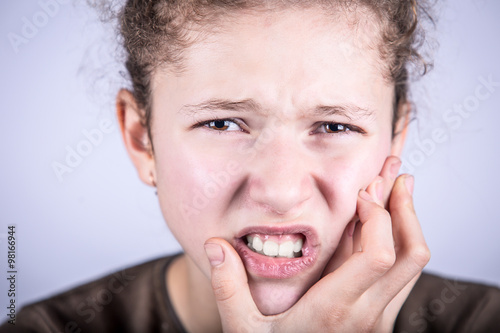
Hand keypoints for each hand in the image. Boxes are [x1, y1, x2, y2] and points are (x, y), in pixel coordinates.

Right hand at [204, 156, 429, 331]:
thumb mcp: (243, 330)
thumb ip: (228, 287)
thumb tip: (214, 246)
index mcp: (334, 309)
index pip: (379, 257)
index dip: (379, 217)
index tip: (363, 191)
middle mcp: (366, 314)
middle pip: (409, 255)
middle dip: (405, 209)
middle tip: (395, 175)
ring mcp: (378, 320)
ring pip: (412, 266)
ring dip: (408, 225)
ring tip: (398, 191)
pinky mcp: (379, 321)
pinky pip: (401, 277)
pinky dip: (399, 246)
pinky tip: (385, 227)